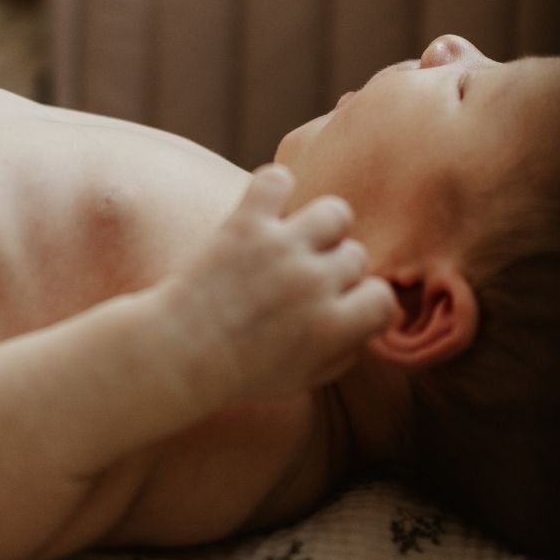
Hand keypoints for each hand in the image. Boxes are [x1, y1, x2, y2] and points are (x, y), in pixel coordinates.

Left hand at [166, 165, 396, 403]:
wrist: (177, 353)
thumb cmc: (238, 372)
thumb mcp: (301, 380)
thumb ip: (342, 353)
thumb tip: (367, 325)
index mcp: (332, 327)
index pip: (383, 298)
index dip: (363, 302)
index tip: (338, 306)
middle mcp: (314, 284)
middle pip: (355, 255)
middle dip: (333, 268)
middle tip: (301, 279)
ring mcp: (282, 249)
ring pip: (335, 212)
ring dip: (318, 225)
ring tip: (296, 237)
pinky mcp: (248, 223)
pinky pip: (277, 180)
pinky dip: (274, 186)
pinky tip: (266, 207)